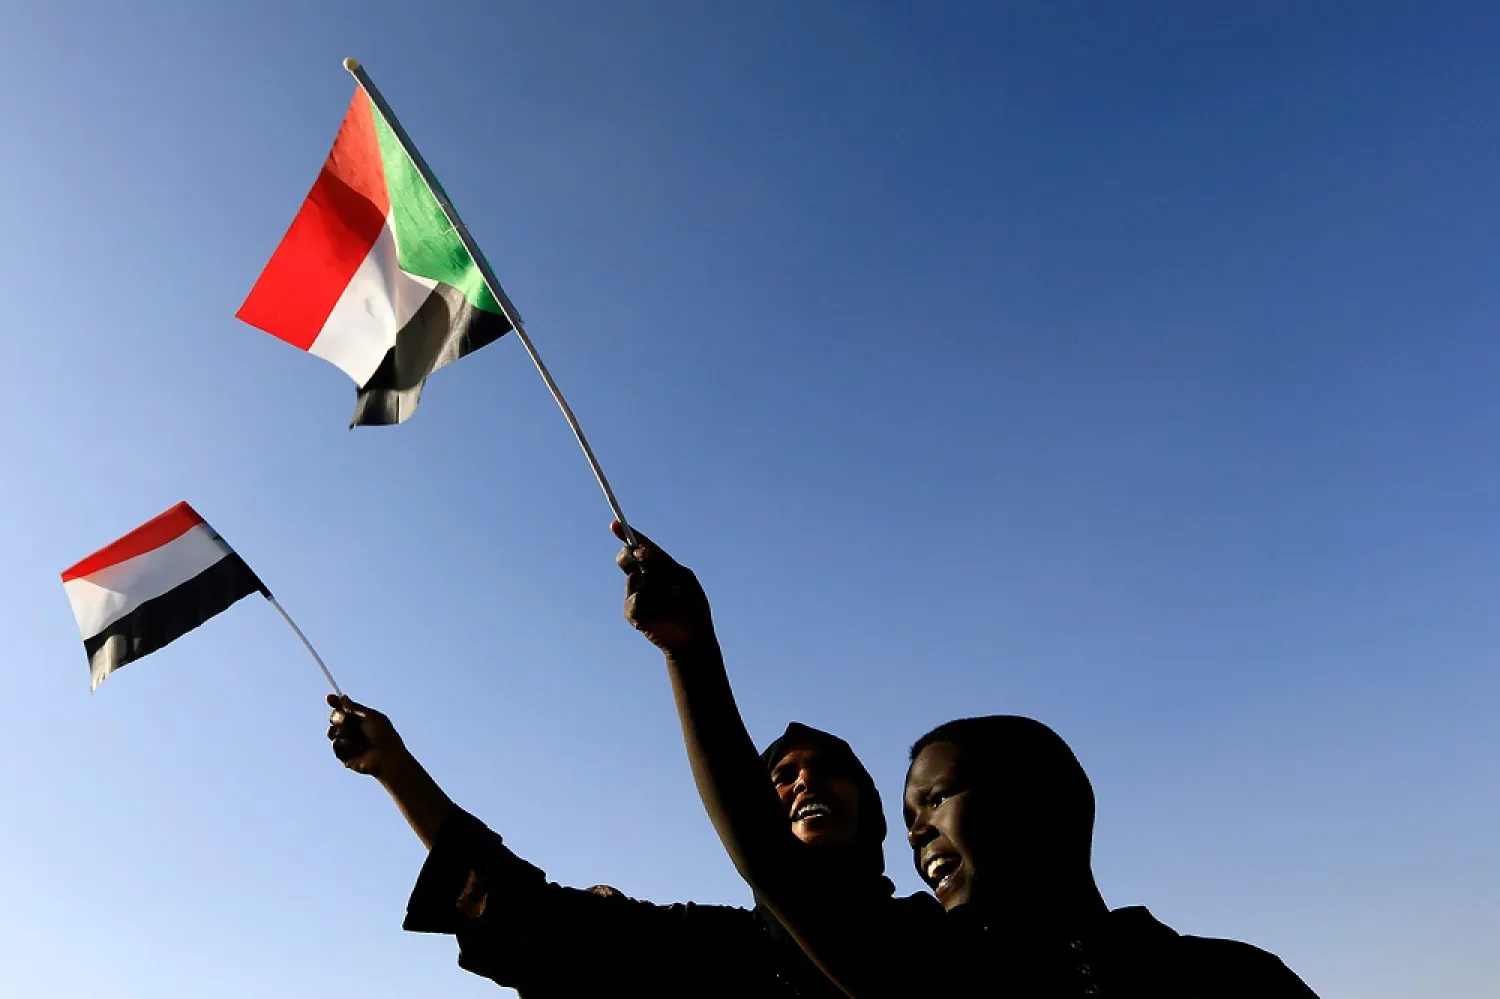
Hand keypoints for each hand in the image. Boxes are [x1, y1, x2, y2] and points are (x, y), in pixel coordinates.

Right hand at [326, 694, 408, 778]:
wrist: (386, 755)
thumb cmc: (383, 734)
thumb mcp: (370, 716)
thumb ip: (354, 707)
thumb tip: (342, 697)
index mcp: (359, 719)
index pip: (343, 709)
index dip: (335, 702)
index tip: (329, 697)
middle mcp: (351, 730)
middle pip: (334, 717)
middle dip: (341, 718)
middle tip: (353, 722)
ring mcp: (346, 742)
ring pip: (331, 731)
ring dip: (345, 732)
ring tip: (359, 739)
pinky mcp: (343, 756)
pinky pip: (335, 744)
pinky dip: (346, 744)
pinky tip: (358, 749)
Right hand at [613, 521, 715, 654]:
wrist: (693, 639)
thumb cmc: (693, 607)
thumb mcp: (683, 579)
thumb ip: (663, 565)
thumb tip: (644, 552)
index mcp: (659, 567)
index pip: (641, 547)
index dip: (628, 535)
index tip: (615, 525)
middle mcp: (645, 579)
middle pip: (627, 559)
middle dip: (631, 554)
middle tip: (641, 556)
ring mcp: (637, 595)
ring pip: (634, 580)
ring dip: (654, 586)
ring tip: (672, 601)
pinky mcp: (633, 613)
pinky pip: (635, 600)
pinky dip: (650, 603)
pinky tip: (662, 613)